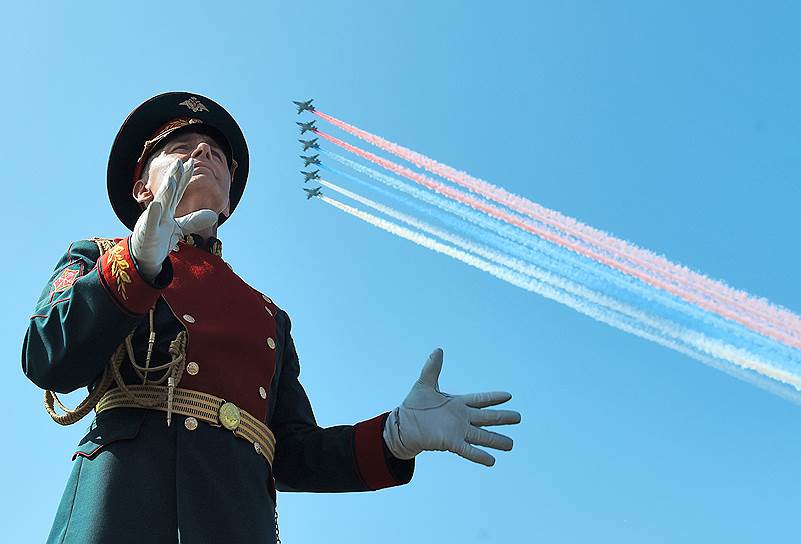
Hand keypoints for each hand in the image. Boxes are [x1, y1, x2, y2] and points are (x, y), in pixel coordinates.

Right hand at [130, 158, 217, 279]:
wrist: (143, 257)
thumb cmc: (159, 239)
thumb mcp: (179, 229)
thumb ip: (194, 220)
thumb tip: (214, 215)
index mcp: (167, 209)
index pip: (177, 191)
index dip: (184, 178)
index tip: (192, 163)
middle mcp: (159, 211)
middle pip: (168, 193)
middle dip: (174, 178)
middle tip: (181, 162)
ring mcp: (152, 221)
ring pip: (159, 204)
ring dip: (166, 192)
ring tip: (172, 180)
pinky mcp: (147, 233)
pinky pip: (150, 223)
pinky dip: (153, 215)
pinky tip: (156, 206)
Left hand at [383, 348, 520, 466]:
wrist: (403, 426)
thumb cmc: (414, 406)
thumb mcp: (424, 384)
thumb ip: (432, 368)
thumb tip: (438, 350)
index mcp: (457, 403)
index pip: (479, 399)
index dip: (493, 397)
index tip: (508, 396)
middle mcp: (461, 418)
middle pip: (486, 417)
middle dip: (502, 418)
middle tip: (518, 417)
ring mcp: (458, 432)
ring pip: (482, 436)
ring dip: (496, 440)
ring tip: (511, 445)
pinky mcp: (451, 443)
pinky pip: (468, 450)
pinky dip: (479, 455)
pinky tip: (492, 461)